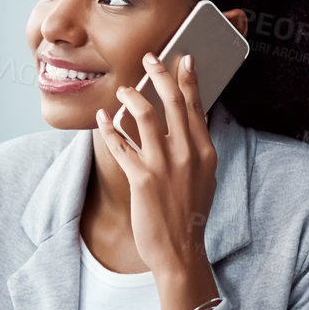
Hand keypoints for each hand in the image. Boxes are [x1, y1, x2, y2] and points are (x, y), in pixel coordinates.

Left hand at [93, 53, 221, 309]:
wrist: (180, 251)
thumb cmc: (189, 214)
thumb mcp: (203, 177)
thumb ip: (195, 149)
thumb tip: (188, 123)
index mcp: (204, 152)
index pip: (197, 106)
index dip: (188, 79)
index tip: (182, 58)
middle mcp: (187, 154)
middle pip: (173, 103)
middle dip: (159, 75)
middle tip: (149, 58)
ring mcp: (164, 166)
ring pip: (145, 116)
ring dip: (131, 96)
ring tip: (122, 88)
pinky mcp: (142, 179)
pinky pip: (121, 145)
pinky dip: (110, 128)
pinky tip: (103, 118)